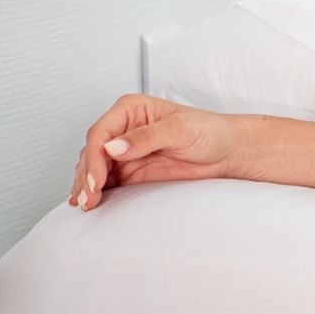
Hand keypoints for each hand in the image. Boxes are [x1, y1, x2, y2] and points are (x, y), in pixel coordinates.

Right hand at [69, 94, 239, 210]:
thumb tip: (113, 147)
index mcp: (132, 109)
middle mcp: (124, 128)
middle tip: (89, 198)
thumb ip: (147, 137)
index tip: (96, 179)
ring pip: (94, 168)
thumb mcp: (181, 129)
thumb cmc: (210, 132)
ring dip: (87, 185)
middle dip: (87, 175)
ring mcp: (125, 150)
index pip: (101, 132)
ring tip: (87, 204)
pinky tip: (89, 202)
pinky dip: (96, 191)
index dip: (94, 157)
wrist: (228, 152)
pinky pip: (105, 181)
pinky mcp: (130, 170)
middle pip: (93, 151)